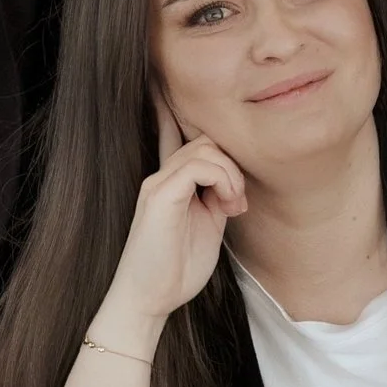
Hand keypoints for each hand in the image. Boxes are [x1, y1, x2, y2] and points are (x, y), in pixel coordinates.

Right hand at [98, 101, 249, 337]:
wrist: (149, 301)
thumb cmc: (175, 271)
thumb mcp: (206, 227)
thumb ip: (216, 198)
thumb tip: (232, 182)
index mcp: (169, 184)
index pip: (172, 134)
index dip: (174, 109)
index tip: (169, 85)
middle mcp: (159, 177)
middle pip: (204, 140)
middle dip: (232, 165)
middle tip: (237, 202)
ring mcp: (156, 184)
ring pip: (204, 147)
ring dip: (230, 174)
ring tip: (232, 205)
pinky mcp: (159, 196)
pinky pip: (198, 165)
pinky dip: (222, 180)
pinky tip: (225, 203)